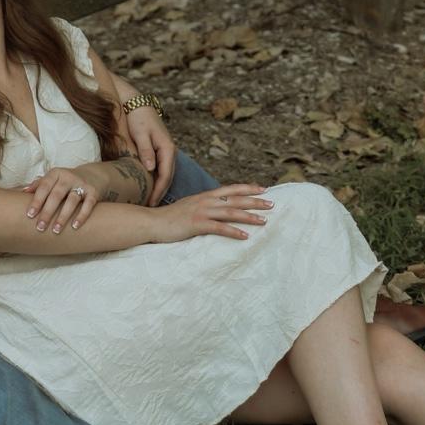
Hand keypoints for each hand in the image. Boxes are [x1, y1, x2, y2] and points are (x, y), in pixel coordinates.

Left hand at [22, 166, 101, 233]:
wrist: (94, 175)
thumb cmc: (66, 181)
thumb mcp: (53, 179)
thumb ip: (38, 185)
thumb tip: (22, 191)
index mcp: (56, 174)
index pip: (44, 187)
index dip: (37, 200)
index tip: (30, 215)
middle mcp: (68, 177)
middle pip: (56, 195)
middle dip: (48, 212)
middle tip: (40, 228)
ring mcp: (82, 184)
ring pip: (72, 200)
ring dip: (63, 216)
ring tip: (56, 231)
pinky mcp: (93, 192)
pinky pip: (88, 204)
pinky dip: (82, 215)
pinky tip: (75, 226)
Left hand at [124, 103, 175, 205]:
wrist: (136, 103)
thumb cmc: (138, 118)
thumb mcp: (140, 134)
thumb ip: (146, 151)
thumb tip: (151, 169)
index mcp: (167, 148)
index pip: (165, 175)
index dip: (159, 191)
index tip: (151, 204)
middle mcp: (169, 150)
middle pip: (168, 177)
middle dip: (160, 193)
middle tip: (150, 208)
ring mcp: (165, 150)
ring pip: (165, 173)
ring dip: (159, 187)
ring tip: (149, 201)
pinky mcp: (159, 149)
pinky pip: (160, 168)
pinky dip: (156, 179)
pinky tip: (148, 186)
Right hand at [151, 185, 271, 243]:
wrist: (152, 222)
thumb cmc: (171, 218)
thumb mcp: (190, 208)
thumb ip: (204, 207)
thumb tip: (218, 209)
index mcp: (205, 196)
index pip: (231, 190)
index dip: (248, 188)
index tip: (263, 189)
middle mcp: (205, 201)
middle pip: (235, 199)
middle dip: (255, 201)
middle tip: (272, 204)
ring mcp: (201, 212)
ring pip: (230, 212)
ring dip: (249, 216)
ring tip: (264, 221)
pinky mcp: (196, 224)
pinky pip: (218, 228)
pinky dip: (233, 231)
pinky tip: (244, 236)